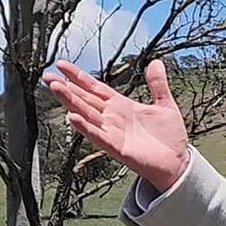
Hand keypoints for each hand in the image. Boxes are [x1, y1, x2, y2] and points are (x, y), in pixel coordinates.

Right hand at [43, 59, 189, 191]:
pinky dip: (86, 127)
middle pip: (85, 99)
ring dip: (71, 102)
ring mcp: (113, 132)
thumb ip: (158, 85)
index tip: (61, 64)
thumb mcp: (165, 105)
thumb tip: (156, 62)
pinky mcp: (118, 148)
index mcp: (121, 106)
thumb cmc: (170, 138)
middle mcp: (113, 118)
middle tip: (47, 76)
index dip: (79, 76)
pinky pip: (99, 136)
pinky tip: (73, 118)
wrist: (178, 163)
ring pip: (87, 114)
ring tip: (55, 88)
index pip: (95, 88)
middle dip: (66, 88)